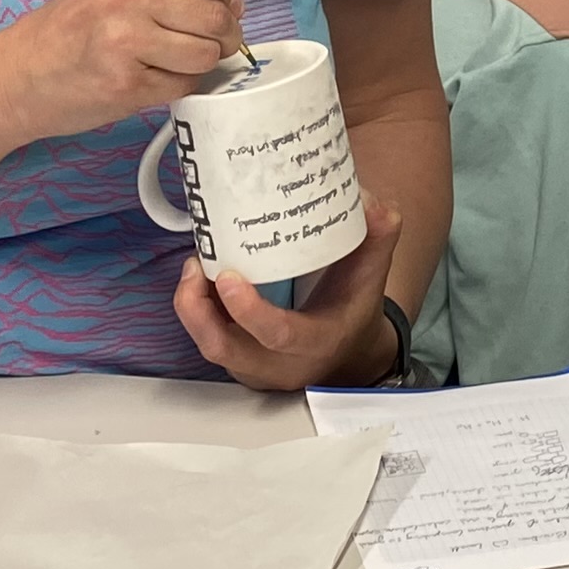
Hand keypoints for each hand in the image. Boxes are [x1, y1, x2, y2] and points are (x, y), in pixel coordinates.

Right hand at [0, 0, 243, 140]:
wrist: (19, 76)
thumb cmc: (73, 28)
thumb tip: (236, 3)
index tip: (206, 5)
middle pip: (218, 16)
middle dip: (222, 36)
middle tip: (199, 43)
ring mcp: (127, 41)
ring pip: (206, 55)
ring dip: (199, 64)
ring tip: (170, 61)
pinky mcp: (126, 84)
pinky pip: (184, 86)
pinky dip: (176, 87)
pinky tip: (149, 80)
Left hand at [177, 196, 402, 393]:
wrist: (349, 353)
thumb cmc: (354, 308)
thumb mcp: (371, 274)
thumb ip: (377, 235)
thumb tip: (369, 200)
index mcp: (316, 342)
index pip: (277, 335)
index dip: (248, 311)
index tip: (227, 276)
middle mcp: (280, 365)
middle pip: (223, 348)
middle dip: (198, 308)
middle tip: (195, 263)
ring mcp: (254, 369)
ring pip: (208, 345)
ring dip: (192, 307)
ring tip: (194, 264)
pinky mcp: (236, 364)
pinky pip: (207, 339)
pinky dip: (197, 309)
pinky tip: (198, 277)